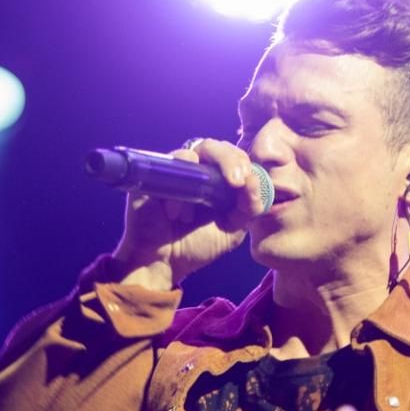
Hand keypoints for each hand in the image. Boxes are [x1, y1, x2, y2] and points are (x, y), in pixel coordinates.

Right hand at [111, 139, 267, 289]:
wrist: (162, 263)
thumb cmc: (195, 246)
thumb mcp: (231, 231)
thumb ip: (248, 208)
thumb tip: (254, 181)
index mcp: (217, 181)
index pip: (234, 158)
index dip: (244, 164)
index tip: (249, 182)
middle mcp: (196, 171)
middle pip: (216, 147)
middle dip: (230, 159)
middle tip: (237, 181)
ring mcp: (175, 171)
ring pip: (196, 149)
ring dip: (206, 172)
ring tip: (206, 200)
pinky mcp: (155, 175)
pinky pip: (171, 165)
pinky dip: (179, 185)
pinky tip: (179, 213)